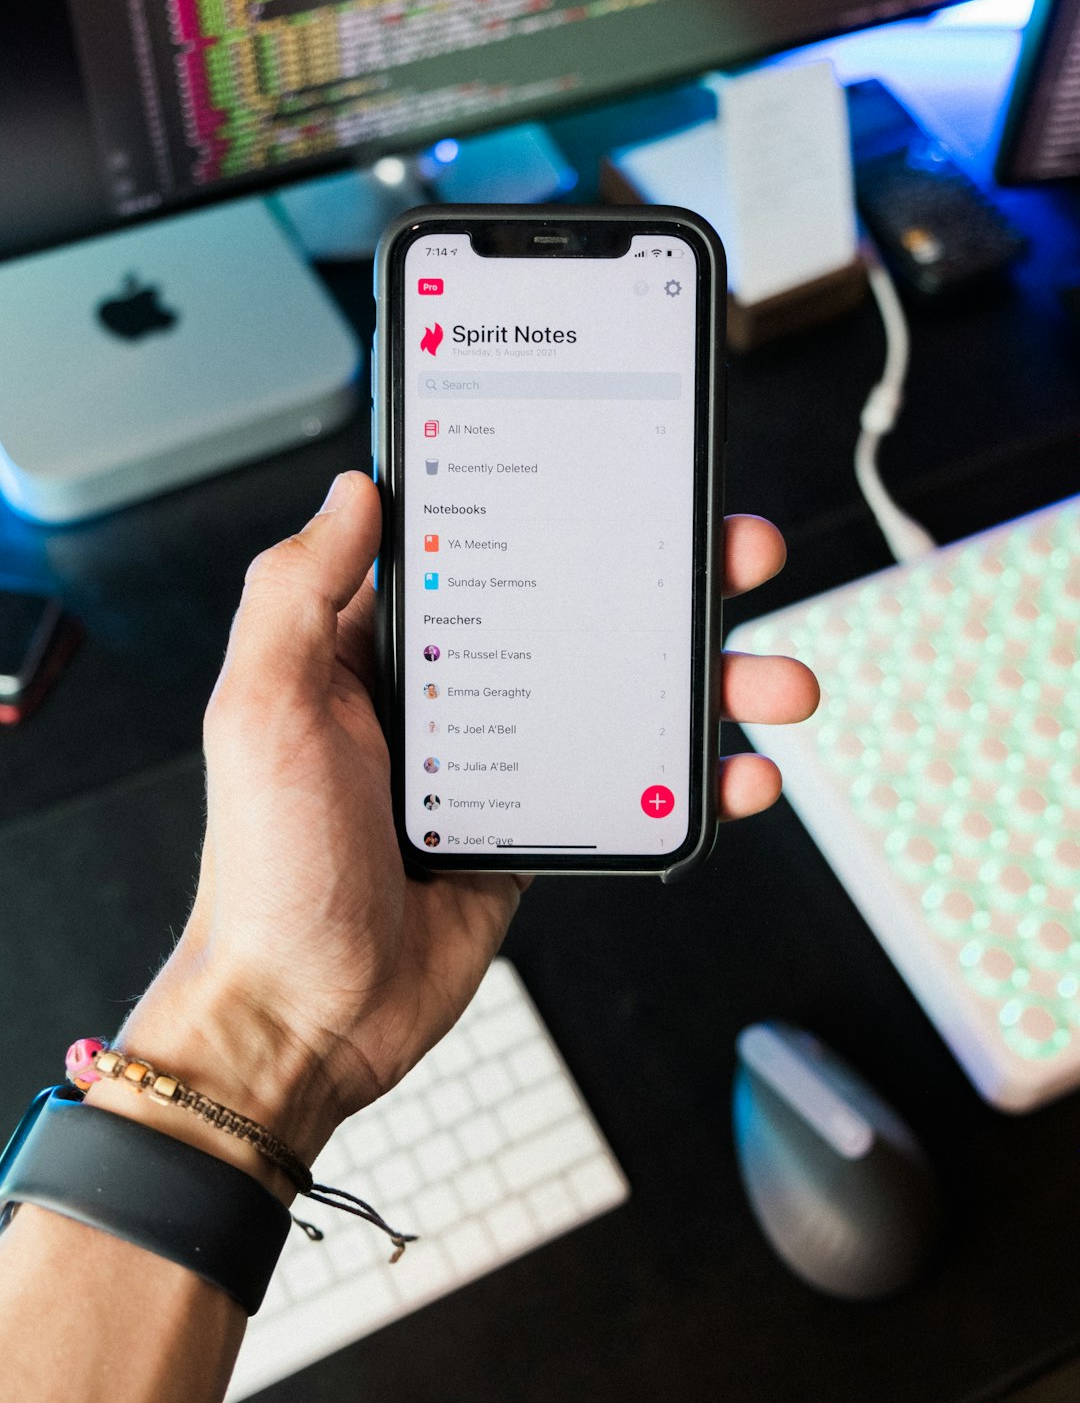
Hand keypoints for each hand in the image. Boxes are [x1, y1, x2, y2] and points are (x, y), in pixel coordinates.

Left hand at [114, 473, 816, 1175]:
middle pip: (579, 607)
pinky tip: (740, 774)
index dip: (557, 504)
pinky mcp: (539, 822)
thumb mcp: (264, 709)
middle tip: (740, 555)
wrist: (311, 1018)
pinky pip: (629, 781)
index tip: (626, 473)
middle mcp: (449, 688)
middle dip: (670, 580)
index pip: (481, 544)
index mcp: (379, 647)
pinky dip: (694, 778)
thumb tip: (355, 491)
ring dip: (710, 681)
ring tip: (778, 680)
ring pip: (624, 691)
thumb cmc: (270, 871)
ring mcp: (503, 757)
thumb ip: (297, 592)